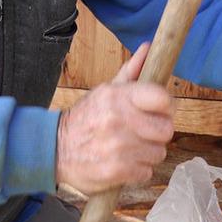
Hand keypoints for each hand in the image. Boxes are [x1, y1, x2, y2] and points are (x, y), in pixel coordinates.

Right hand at [56, 43, 174, 194]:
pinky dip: (137, 171)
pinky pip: (146, 172)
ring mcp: (118, 147)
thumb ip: (130, 73)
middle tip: (144, 134)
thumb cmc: (84, 120)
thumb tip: (148, 48)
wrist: (54, 149)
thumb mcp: (104, 93)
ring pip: (158, 153)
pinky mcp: (116, 171)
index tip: (161, 111)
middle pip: (166, 130)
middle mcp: (118, 120)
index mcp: (117, 97)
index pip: (162, 98)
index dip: (167, 106)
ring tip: (130, 149)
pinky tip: (123, 163)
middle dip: (158, 133)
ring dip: (147, 154)